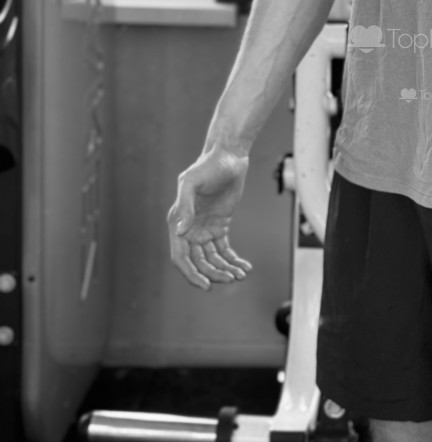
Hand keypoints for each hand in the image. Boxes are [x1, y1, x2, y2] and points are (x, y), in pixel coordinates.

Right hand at [168, 148, 252, 290]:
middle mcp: (188, 229)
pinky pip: (224, 249)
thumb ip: (185, 206)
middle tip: (231, 279)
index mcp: (177, 222)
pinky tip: (245, 267)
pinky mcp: (220, 226)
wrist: (228, 157)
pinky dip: (233, 259)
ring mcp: (204, 229)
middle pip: (198, 262)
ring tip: (240, 274)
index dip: (191, 274)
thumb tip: (180, 232)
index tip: (206, 285)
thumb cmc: (208, 167)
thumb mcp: (192, 182)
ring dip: (225, 269)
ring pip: (212, 259)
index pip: (180, 257)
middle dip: (213, 274)